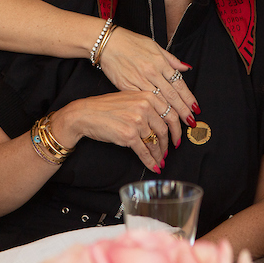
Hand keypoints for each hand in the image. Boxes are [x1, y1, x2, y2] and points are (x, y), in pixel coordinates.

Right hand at [55, 91, 175, 170]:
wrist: (86, 114)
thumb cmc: (106, 107)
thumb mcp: (130, 98)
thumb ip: (147, 106)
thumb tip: (163, 121)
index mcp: (148, 96)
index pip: (170, 114)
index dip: (176, 129)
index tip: (177, 137)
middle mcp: (145, 107)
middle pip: (164, 129)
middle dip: (167, 144)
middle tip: (168, 152)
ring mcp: (137, 121)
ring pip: (154, 142)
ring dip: (158, 154)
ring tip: (160, 160)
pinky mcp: (129, 135)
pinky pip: (144, 151)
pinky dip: (150, 161)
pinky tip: (154, 166)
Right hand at [99, 28, 196, 145]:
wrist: (108, 43)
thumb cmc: (130, 43)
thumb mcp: (154, 46)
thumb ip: (171, 59)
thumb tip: (185, 68)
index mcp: (160, 62)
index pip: (179, 84)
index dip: (188, 98)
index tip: (195, 109)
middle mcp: (151, 73)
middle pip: (171, 96)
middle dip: (182, 112)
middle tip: (190, 123)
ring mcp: (138, 81)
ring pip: (157, 103)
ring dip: (167, 119)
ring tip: (175, 130)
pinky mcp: (126, 88)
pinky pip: (140, 105)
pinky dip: (149, 118)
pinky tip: (155, 126)